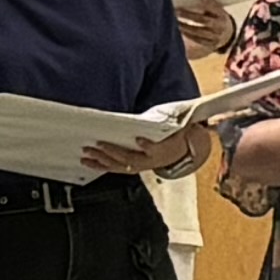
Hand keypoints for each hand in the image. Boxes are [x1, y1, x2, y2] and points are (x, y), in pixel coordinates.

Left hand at [96, 118, 212, 184]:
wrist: (179, 152)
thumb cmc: (175, 135)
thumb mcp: (181, 126)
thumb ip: (180, 120)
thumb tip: (192, 111)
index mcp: (163, 150)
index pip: (156, 149)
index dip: (147, 146)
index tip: (140, 140)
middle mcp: (149, 161)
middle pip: (130, 159)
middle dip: (113, 152)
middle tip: (98, 144)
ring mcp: (139, 166)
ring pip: (119, 166)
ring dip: (102, 160)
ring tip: (87, 154)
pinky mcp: (130, 168)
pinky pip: (113, 169)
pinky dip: (100, 166)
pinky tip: (87, 162)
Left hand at [174, 0, 229, 68]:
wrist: (228, 35)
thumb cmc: (217, 18)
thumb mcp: (218, 11)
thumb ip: (210, 6)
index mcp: (223, 16)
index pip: (216, 8)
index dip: (209, 2)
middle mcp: (220, 26)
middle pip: (204, 20)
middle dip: (189, 15)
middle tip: (177, 11)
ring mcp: (216, 36)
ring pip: (199, 31)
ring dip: (186, 26)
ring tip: (175, 22)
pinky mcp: (211, 44)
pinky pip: (198, 40)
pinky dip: (188, 35)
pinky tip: (180, 30)